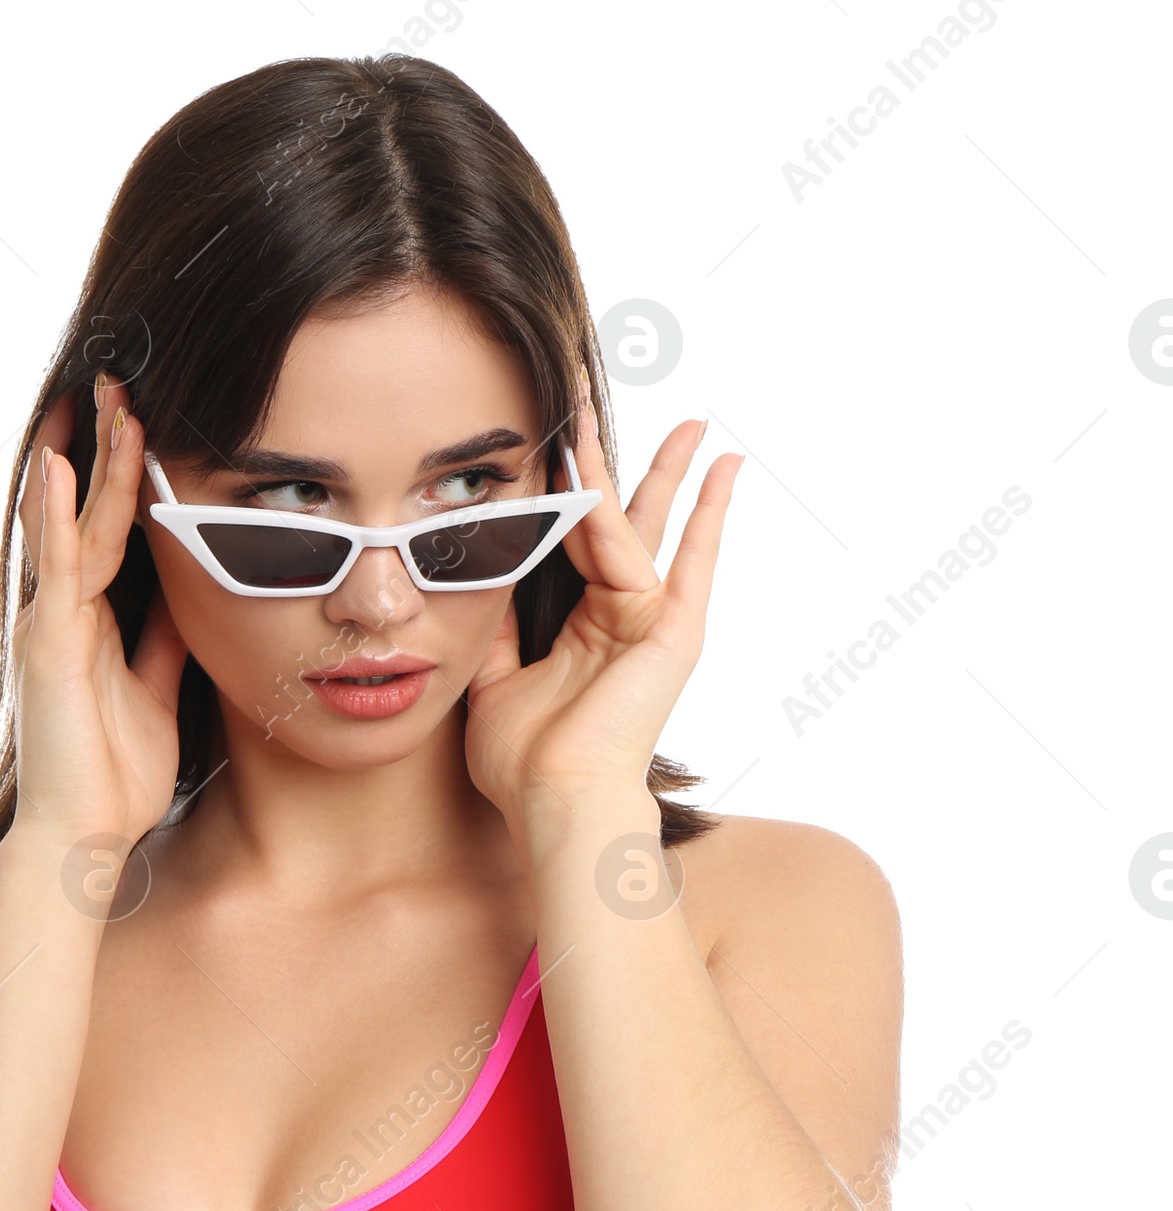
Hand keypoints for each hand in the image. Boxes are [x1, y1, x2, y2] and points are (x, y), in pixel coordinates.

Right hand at [10, 375, 186, 849]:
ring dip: (89, 458)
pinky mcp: (47, 643)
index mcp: (89, 620)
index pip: (108, 530)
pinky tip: (57, 464)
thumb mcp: (155, 689)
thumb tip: (192, 591)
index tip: (140, 417)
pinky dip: (53, 513)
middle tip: (123, 379)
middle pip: (86, 510)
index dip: (122, 475)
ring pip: (72, 522)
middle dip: (104, 445)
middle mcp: (62, 610)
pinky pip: (54, 566)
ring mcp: (51, 622)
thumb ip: (165, 639)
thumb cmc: (115, 777)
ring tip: (105, 395)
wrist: (84, 837)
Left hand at [464, 398, 741, 850]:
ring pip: (647, 528)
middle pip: (625, 522)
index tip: (556, 442)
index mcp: (585, 628)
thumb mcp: (493, 679)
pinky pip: (694, 559)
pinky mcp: (675, 630)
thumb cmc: (524, 761)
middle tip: (618, 410)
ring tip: (686, 422)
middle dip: (622, 465)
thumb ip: (497, 625)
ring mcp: (653, 622)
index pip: (578, 543)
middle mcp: (624, 619)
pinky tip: (728, 468)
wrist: (554, 799)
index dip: (567, 494)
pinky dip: (711, 513)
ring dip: (663, 471)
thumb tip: (482, 575)